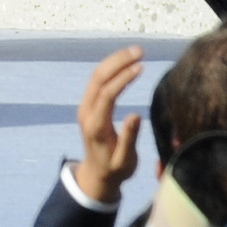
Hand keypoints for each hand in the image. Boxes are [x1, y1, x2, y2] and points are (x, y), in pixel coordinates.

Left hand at [70, 46, 148, 206]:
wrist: (96, 175)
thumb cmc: (115, 169)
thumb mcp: (125, 161)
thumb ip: (129, 138)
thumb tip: (136, 114)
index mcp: (96, 126)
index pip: (107, 95)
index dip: (122, 79)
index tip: (140, 67)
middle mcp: (87, 112)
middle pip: (98, 79)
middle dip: (118, 61)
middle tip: (140, 51)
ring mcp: (86, 107)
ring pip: (97, 76)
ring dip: (115, 61)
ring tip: (136, 51)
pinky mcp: (89, 105)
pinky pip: (98, 80)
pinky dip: (111, 67)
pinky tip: (125, 61)